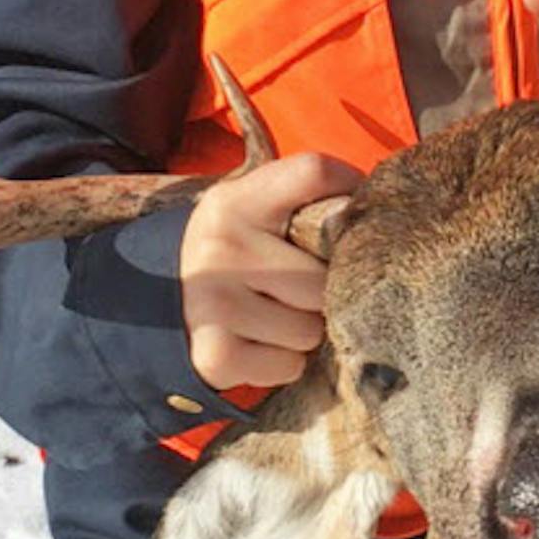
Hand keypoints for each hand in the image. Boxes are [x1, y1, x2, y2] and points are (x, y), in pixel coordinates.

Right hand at [180, 152, 361, 389]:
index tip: (351, 211)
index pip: (315, 172)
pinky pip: (289, 366)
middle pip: (323, 277)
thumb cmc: (235, 251)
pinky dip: (282, 362)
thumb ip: (305, 198)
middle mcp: (221, 247)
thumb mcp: (253, 208)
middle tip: (296, 285)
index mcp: (236, 200)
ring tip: (275, 314)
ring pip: (310, 330)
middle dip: (321, 289)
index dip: (349, 187)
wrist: (161, 301)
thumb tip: (376, 209)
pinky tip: (258, 342)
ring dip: (303, 330)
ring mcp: (214, 303)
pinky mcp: (214, 355)